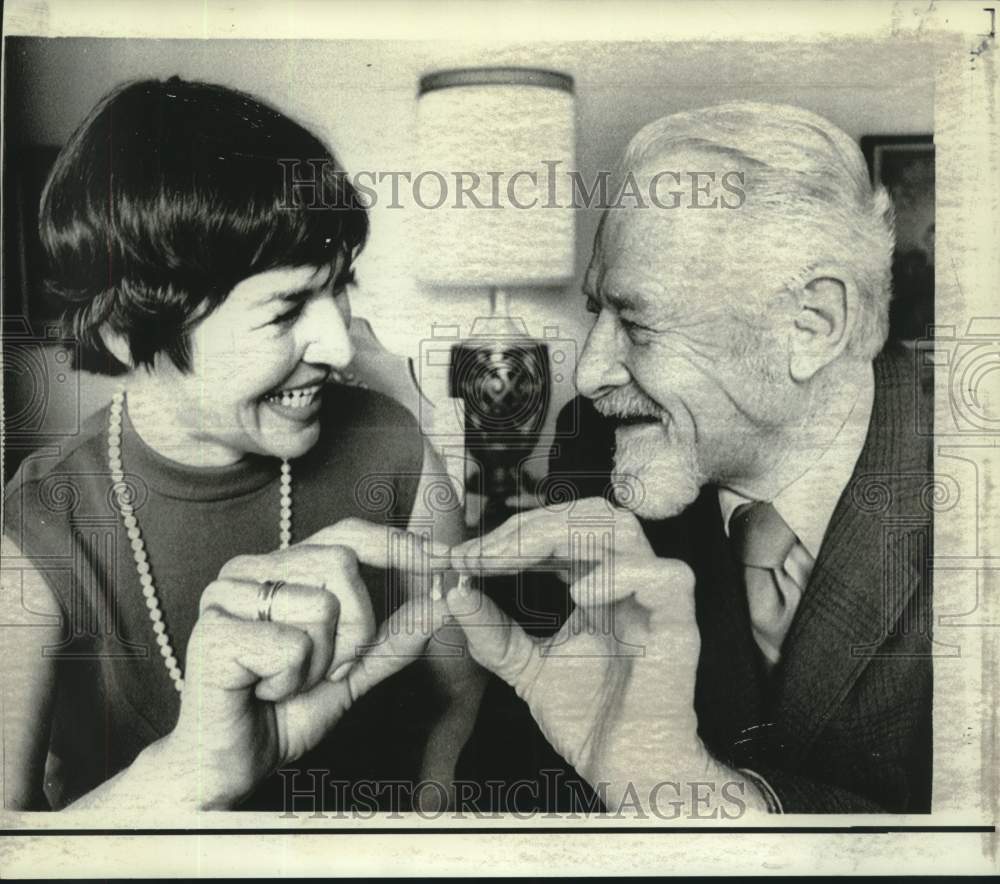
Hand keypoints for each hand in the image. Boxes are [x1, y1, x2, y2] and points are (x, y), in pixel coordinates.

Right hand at [162, 518, 444, 808]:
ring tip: (287, 681)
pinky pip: (292, 645)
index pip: (348, 533)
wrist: (229, 765)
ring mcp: (225, 594)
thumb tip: (443, 604)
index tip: (443, 560)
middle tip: (326, 669)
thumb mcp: (353, 671)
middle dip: (356, 629)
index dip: (396, 544)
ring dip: (321, 662)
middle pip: (342, 563)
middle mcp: (250, 567)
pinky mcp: (213, 631)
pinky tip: (262, 691)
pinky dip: (291, 681)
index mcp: (282, 567)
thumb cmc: (283, 712)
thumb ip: (394, 637)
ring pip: (321, 606)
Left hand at [447, 499, 713, 807]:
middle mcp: (625, 581)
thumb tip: (453, 593)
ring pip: (624, 529)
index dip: (509, 534)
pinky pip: (667, 577)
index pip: (557, 530)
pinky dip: (623, 574)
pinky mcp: (679, 627)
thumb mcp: (525, 669)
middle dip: (529, 526)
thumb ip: (492, 632)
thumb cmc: (588, 716)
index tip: (461, 557)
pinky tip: (580, 592)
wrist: (624, 768)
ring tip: (516, 560)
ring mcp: (653, 601)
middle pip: (588, 514)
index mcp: (595, 582)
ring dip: (564, 534)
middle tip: (484, 554)